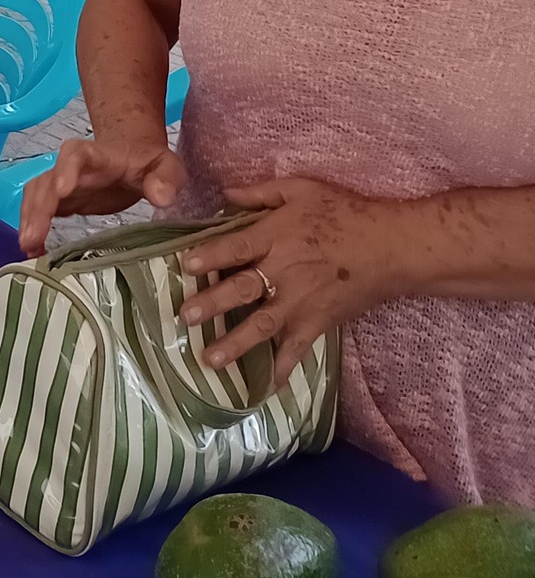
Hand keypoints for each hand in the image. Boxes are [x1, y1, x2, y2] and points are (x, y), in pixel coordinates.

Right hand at [18, 136, 186, 256]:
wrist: (131, 155)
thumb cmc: (147, 163)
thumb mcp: (165, 166)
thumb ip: (166, 178)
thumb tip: (161, 197)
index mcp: (96, 155)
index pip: (75, 155)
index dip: (66, 170)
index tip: (61, 190)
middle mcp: (70, 166)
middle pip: (47, 181)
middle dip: (38, 208)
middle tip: (32, 238)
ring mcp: (61, 182)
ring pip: (36, 195)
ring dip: (29, 220)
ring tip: (29, 249)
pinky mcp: (59, 200)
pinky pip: (37, 209)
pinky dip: (32, 229)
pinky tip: (34, 252)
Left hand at [178, 178, 403, 385]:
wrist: (392, 246)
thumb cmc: (346, 212)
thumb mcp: (302, 190)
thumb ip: (261, 194)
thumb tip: (225, 194)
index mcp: (277, 236)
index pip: (236, 247)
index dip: (209, 256)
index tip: (185, 265)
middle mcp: (285, 271)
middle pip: (242, 289)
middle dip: (212, 304)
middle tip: (184, 317)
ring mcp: (302, 301)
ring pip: (262, 325)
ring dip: (235, 344)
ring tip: (208, 360)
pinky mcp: (319, 322)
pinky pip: (297, 350)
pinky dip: (281, 369)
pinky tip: (263, 387)